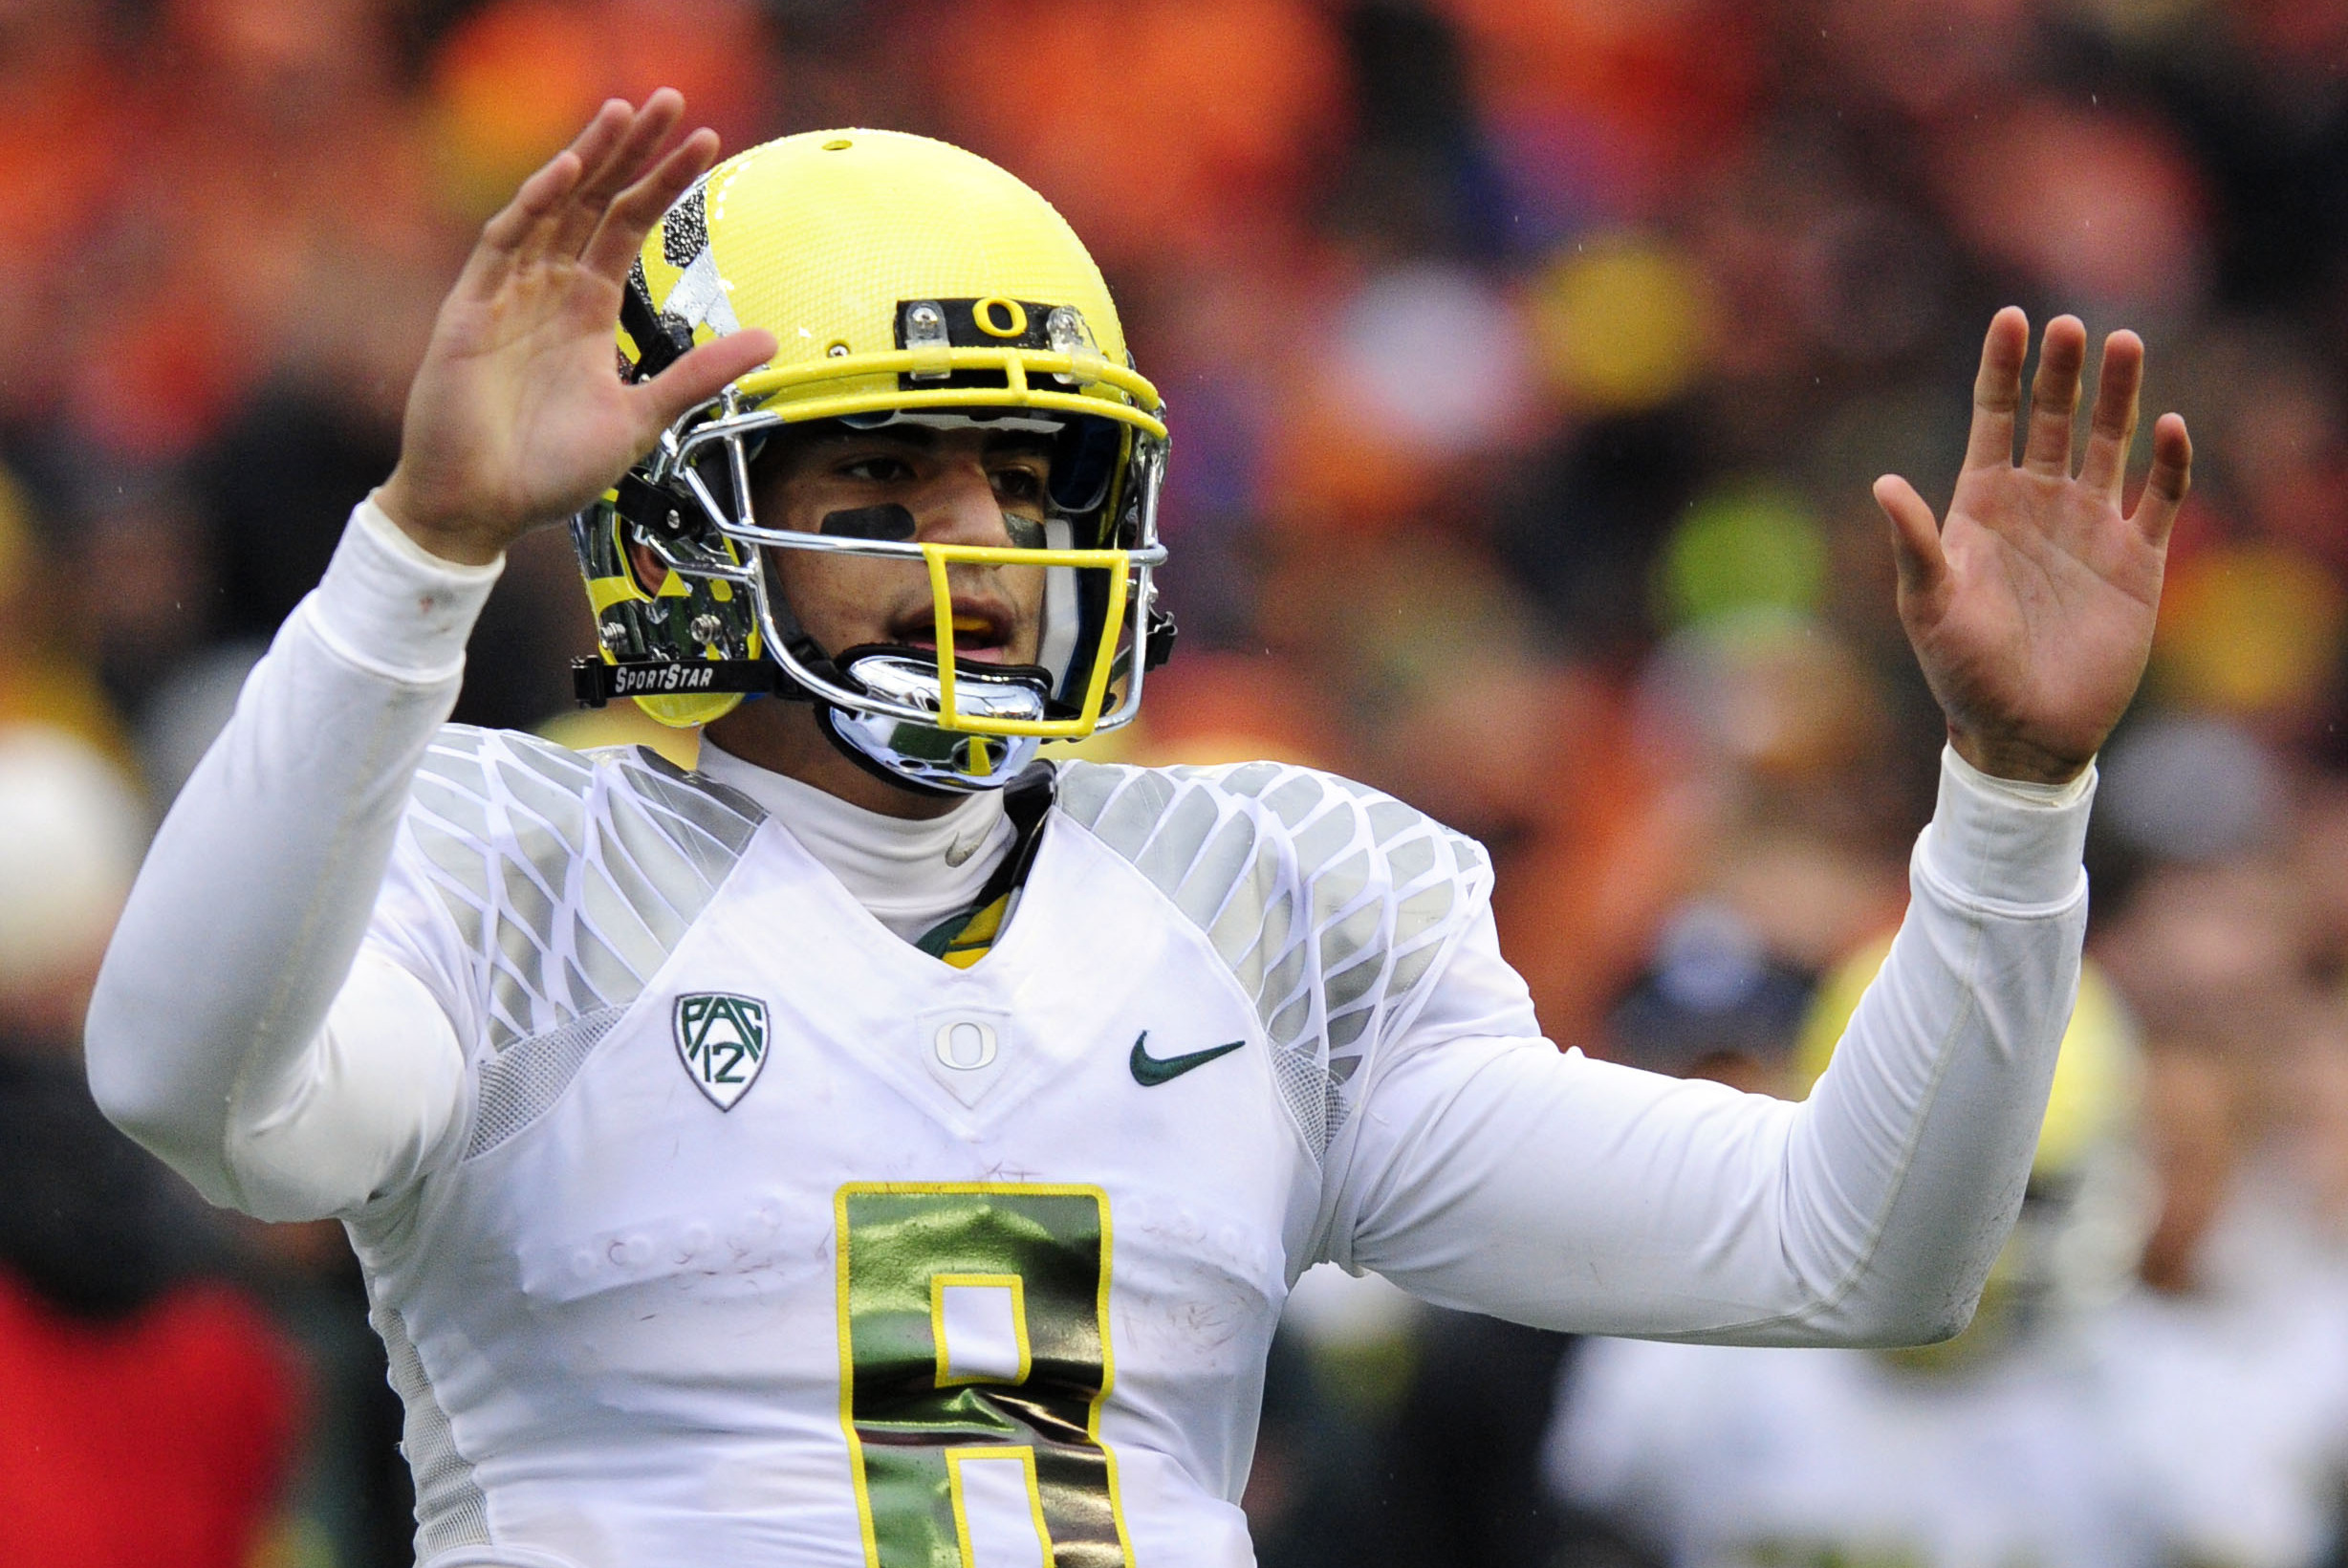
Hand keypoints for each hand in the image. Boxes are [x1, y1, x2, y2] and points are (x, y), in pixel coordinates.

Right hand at [377, 92, 777, 565]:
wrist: (483, 509)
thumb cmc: (550, 471)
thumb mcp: (642, 418)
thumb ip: (698, 374)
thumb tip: (767, 340)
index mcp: (586, 312)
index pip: (628, 228)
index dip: (663, 184)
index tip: (707, 143)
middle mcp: (547, 291)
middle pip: (594, 202)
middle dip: (631, 152)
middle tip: (671, 102)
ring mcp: (507, 296)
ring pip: (551, 209)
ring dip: (588, 159)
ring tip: (624, 114)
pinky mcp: (470, 312)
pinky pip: (503, 245)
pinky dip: (534, 207)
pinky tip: (568, 174)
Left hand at [1873, 308, 2191, 785]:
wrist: (2023, 732)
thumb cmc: (1962, 672)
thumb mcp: (1928, 606)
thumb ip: (1915, 543)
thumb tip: (1883, 483)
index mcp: (1981, 507)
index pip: (1994, 419)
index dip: (2002, 369)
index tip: (2011, 317)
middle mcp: (2038, 506)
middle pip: (2054, 419)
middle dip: (2062, 372)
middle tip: (2072, 325)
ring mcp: (2090, 528)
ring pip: (2109, 443)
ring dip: (2118, 396)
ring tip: (2124, 343)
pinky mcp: (2138, 560)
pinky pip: (2159, 498)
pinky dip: (2167, 463)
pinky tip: (2167, 426)